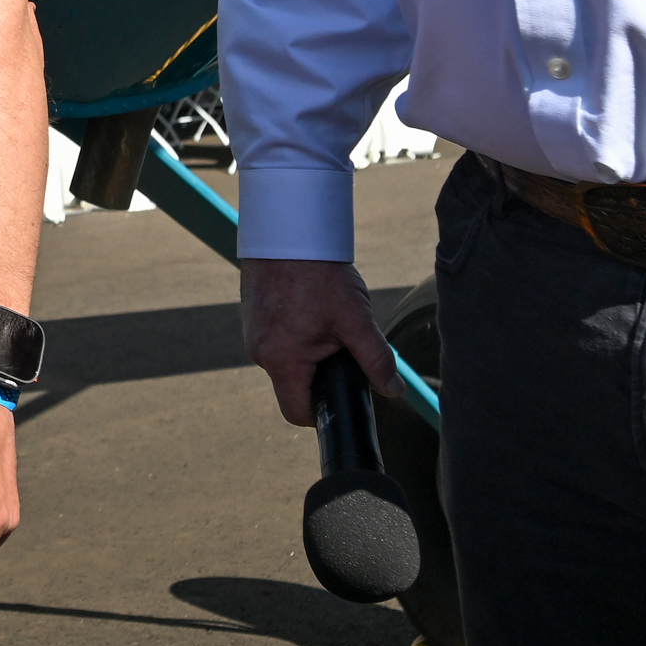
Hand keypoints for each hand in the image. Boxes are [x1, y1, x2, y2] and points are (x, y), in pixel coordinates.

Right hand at [241, 255, 390, 425]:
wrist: (287, 231)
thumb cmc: (318, 273)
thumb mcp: (356, 319)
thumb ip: (377, 359)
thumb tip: (394, 390)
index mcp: (282, 360)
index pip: (297, 412)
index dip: (322, 413)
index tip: (342, 396)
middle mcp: (260, 353)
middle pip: (292, 386)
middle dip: (319, 375)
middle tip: (341, 347)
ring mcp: (252, 334)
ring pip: (285, 361)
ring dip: (307, 352)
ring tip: (325, 321)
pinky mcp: (251, 317)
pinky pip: (276, 339)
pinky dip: (294, 333)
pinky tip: (308, 310)